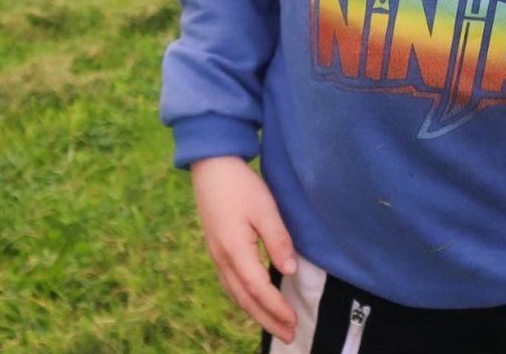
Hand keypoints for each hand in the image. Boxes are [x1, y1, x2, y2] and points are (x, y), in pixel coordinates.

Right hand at [191, 156, 298, 342]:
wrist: (211, 167)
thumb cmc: (241, 185)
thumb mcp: (265, 208)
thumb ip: (277, 240)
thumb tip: (289, 271)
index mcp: (235, 251)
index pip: (259, 289)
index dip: (277, 307)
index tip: (294, 322)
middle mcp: (223, 259)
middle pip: (246, 300)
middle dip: (268, 319)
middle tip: (289, 337)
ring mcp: (217, 256)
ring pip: (236, 295)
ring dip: (256, 313)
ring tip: (276, 325)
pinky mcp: (217, 249)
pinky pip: (231, 284)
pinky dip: (244, 299)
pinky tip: (254, 301)